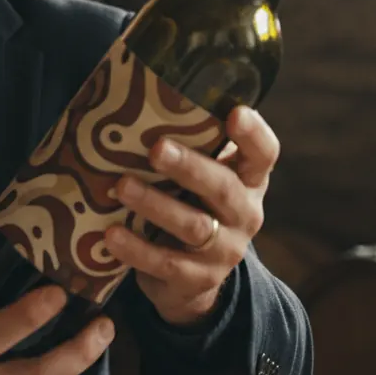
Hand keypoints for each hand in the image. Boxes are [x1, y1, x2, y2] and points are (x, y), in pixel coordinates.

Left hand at [106, 105, 278, 326]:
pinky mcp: (197, 279)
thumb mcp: (197, 179)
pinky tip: (111, 235)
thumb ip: (185, 146)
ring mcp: (224, 250)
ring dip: (155, 204)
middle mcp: (244, 214)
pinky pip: (167, 264)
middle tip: (156, 148)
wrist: (190, 281)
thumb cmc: (189, 207)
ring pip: (194, 226)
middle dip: (190, 167)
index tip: (235, 113)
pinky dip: (137, 249)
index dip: (254, 134)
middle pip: (224, 188)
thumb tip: (135, 94)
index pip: (264, 154)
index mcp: (248, 181)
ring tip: (121, 187)